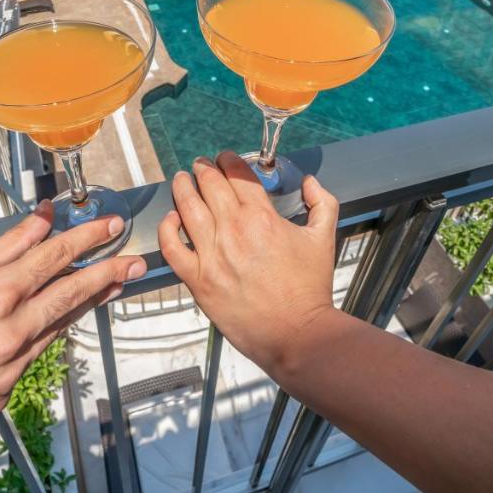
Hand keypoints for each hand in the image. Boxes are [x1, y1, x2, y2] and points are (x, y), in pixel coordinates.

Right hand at [0, 201, 144, 434]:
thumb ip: (5, 246)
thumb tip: (40, 221)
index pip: (54, 257)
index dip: (86, 238)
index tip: (107, 226)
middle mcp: (7, 334)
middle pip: (70, 296)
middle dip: (105, 274)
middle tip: (130, 262)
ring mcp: (8, 368)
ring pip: (56, 329)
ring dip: (81, 306)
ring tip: (105, 286)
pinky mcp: (1, 392)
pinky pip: (32, 357)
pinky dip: (40, 337)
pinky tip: (48, 323)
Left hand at [157, 152, 338, 375]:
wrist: (296, 333)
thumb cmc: (309, 289)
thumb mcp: (324, 238)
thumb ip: (322, 203)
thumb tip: (310, 182)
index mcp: (262, 217)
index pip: (237, 175)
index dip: (228, 160)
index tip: (225, 159)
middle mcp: (233, 231)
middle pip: (209, 185)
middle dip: (204, 168)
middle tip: (201, 165)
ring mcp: (212, 256)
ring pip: (187, 208)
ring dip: (182, 187)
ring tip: (182, 179)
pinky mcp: (198, 280)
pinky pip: (172, 247)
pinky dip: (168, 228)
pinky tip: (172, 218)